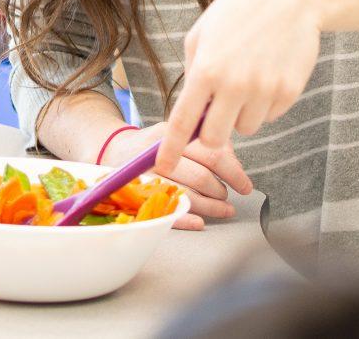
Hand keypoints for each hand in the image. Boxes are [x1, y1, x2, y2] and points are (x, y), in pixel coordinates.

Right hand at [103, 122, 252, 230]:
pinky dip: (185, 219)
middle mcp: (157, 155)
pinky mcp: (138, 196)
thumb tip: (233, 160)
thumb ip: (205, 143)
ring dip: (211, 207)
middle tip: (228, 196)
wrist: (113, 150)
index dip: (232, 172)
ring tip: (223, 210)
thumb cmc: (154, 145)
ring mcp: (146, 177)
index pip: (209, 154)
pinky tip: (200, 223)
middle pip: (200, 176)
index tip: (245, 185)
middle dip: (221, 190)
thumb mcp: (177, 134)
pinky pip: (165, 211)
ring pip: (186, 195)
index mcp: (171, 135)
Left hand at [156, 0, 326, 179]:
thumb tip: (190, 112)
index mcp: (206, 70)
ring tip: (246, 78)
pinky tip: (267, 73)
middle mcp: (234, 85)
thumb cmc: (239, 12)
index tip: (162, 167)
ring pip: (245, 129)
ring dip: (240, 114)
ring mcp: (265, 91)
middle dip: (211, 133)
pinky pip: (269, 116)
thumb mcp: (202, 35)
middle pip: (215, 139)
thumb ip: (193, 74)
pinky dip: (265, 105)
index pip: (183, 122)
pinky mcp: (289, 92)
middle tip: (215, 111)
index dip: (171, 149)